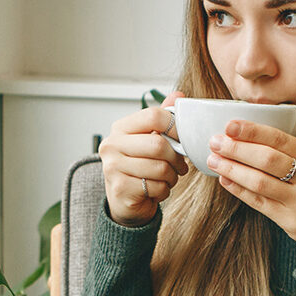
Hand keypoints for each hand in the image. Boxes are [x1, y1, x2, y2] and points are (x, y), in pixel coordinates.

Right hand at [98, 92, 189, 226]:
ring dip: (172, 177)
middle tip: (180, 165)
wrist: (124, 199)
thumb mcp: (150, 139)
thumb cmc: (139, 166)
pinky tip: (156, 189)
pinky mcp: (120, 188)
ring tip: (167, 178)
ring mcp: (113, 167)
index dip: (176, 126)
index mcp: (121, 128)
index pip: (154, 115)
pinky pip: (156, 187)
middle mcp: (112, 145)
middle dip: (176, 158)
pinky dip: (163, 191)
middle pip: (159, 144)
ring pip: (160, 168)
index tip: (183, 138)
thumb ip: (163, 118)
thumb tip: (179, 96)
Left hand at [206, 120, 295, 258]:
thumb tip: (251, 138)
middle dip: (237, 149)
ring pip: (259, 181)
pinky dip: (239, 191)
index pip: (279, 139)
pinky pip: (259, 203)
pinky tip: (225, 180)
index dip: (252, 131)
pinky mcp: (291, 221)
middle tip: (215, 142)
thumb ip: (293, 153)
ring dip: (233, 169)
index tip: (230, 125)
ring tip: (214, 161)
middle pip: (267, 159)